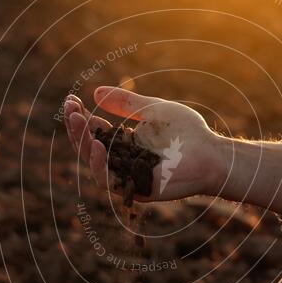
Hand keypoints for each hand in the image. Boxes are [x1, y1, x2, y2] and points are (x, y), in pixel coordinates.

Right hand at [63, 86, 224, 201]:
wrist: (210, 153)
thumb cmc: (187, 131)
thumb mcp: (151, 109)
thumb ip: (125, 102)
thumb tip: (95, 92)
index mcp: (125, 143)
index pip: (95, 132)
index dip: (81, 118)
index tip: (71, 100)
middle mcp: (122, 160)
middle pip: (89, 147)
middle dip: (76, 128)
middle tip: (70, 109)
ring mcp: (127, 176)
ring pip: (94, 164)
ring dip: (82, 143)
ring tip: (78, 122)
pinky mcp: (135, 190)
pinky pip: (109, 181)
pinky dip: (99, 164)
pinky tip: (96, 145)